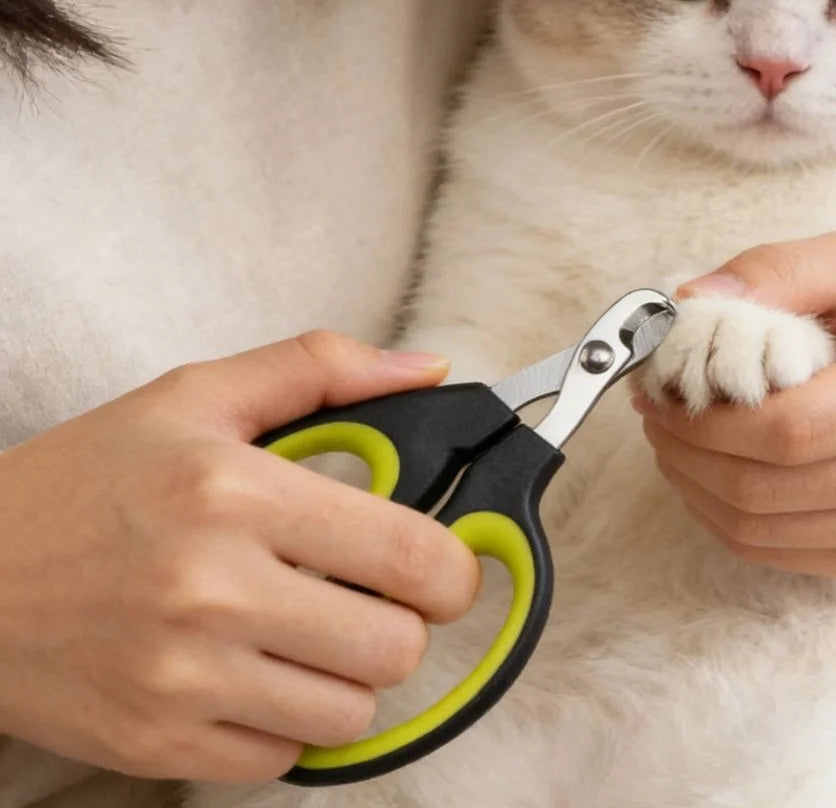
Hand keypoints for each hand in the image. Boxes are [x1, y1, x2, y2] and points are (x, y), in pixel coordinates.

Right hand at [0, 333, 480, 781]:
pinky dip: (289, 722)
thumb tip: (432, 370)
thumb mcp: (197, 396)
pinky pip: (284, 759)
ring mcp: (183, 679)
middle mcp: (213, 591)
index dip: (454, 568)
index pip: (408, 554)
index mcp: (236, 493)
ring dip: (348, 675)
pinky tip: (255, 671)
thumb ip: (322, 368)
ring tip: (308, 632)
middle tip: (368, 596)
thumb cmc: (88, 479)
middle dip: (401, 622)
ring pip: (350, 714)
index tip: (446, 566)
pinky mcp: (158, 742)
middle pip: (394, 647)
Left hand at [638, 231, 835, 576]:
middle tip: (655, 413)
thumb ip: (776, 271)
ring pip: (765, 531)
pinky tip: (713, 476)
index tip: (662, 390)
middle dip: (688, 454)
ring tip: (675, 441)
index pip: (790, 429)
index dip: (707, 419)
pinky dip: (729, 519)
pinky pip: (786, 555)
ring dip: (696, 489)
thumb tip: (690, 302)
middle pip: (768, 488)